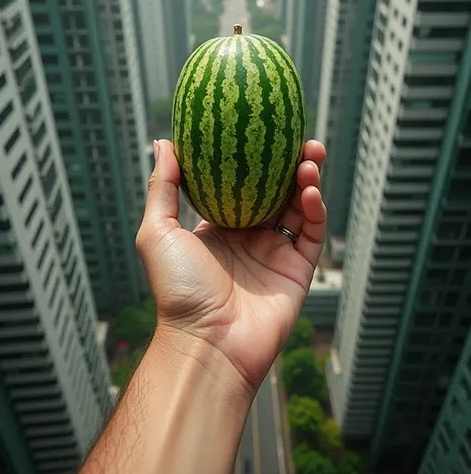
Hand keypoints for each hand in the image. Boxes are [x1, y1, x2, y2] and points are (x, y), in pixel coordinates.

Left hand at [136, 139, 326, 392]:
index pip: (243, 184)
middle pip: (277, 191)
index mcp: (219, 227)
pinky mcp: (297, 272)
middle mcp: (249, 238)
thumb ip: (163, 187)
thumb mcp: (158, 232)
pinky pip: (312, 235)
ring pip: (299, 208)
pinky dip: (315, 210)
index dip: (255, 158)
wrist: (207, 344)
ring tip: (310, 157)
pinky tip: (310, 190)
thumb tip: (163, 142)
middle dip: (290, 163)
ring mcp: (275, 254)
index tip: (261, 130)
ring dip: (308, 180)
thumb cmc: (177, 291)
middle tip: (300, 138)